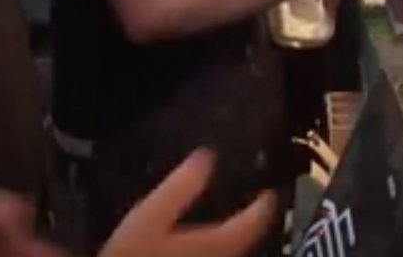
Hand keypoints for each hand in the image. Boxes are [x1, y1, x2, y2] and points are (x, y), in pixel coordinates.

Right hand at [101, 150, 277, 256]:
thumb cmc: (134, 255)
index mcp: (215, 245)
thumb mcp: (151, 214)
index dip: (263, 207)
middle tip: (253, 205)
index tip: (269, 192)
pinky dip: (220, 250)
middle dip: (253, 225)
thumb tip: (206, 156)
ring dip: (237, 241)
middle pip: (246, 245)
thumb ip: (180, 187)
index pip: (252, 224)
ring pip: (232, 255)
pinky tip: (205, 246)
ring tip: (232, 224)